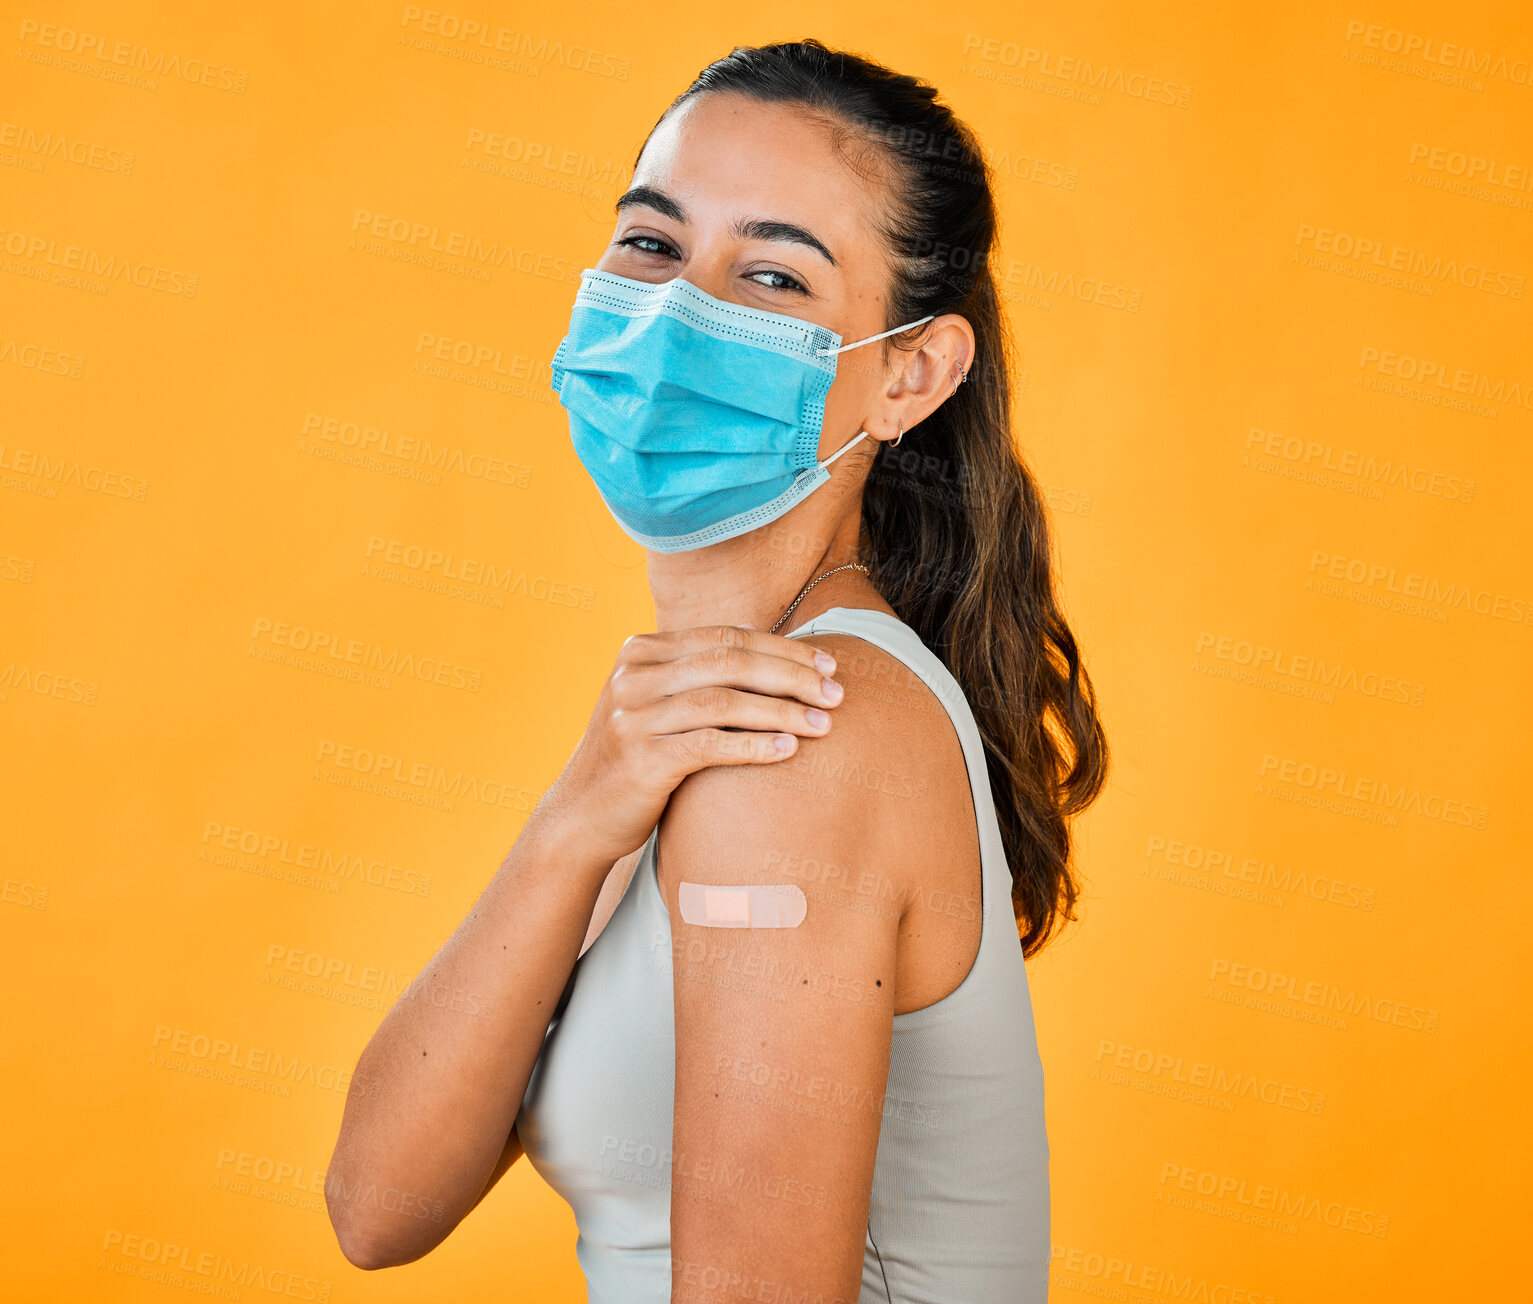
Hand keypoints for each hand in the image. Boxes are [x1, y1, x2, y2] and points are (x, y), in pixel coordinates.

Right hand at [537, 624, 843, 869]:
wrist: (579, 817)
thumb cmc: (635, 758)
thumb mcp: (656, 702)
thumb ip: (696, 674)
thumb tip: (762, 641)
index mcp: (640, 651)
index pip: (726, 637)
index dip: (782, 648)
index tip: (827, 666)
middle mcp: (634, 676)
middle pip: (730, 662)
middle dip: (792, 675)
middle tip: (838, 694)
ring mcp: (634, 716)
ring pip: (725, 702)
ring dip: (784, 711)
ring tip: (826, 724)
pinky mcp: (642, 759)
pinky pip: (712, 745)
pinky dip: (755, 745)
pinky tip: (790, 749)